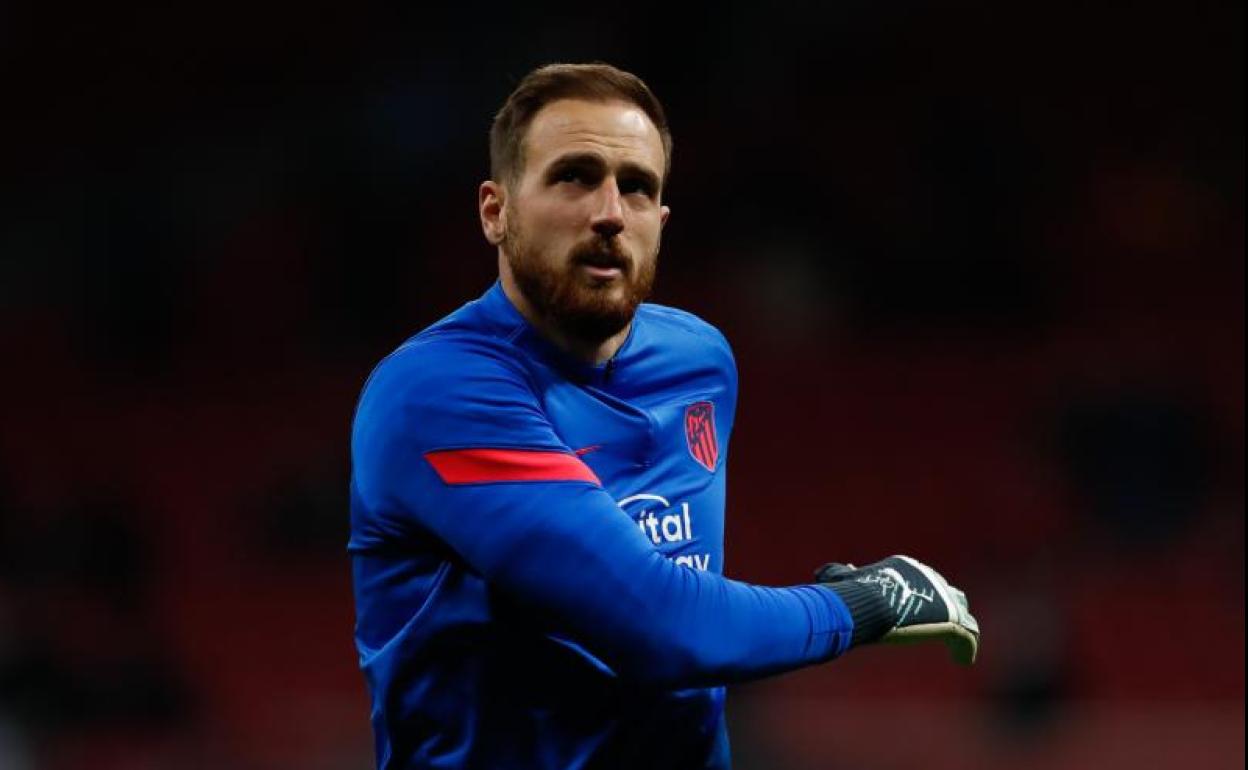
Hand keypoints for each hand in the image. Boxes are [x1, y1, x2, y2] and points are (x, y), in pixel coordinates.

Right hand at [815, 556, 979, 664]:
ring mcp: (943, 597)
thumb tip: (822, 573)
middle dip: (946, 608)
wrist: (867, 604)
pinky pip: (967, 634)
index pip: (921, 579)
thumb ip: (838, 574)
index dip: (921, 597)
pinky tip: (961, 661)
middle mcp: (929, 577)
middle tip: (942, 627)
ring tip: (958, 644)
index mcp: (906, 567)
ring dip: (960, 626)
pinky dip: (965, 648)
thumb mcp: (841, 579)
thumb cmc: (852, 593)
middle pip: (946, 592)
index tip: (918, 615)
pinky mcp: (952, 618)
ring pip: (962, 610)